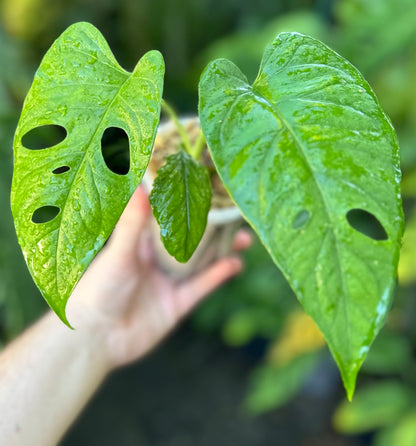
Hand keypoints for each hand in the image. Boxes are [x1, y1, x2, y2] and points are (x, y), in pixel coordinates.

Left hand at [66, 186, 251, 370]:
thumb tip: (140, 186)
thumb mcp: (118, 253)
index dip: (188, 205)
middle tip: (235, 213)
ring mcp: (169, 282)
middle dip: (214, 228)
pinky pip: (202, 287)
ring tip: (244, 238)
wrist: (95, 338)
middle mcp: (158, 261)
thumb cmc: (98, 290)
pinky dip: (218, 275)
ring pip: (202, 262)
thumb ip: (132, 223)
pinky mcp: (178, 304)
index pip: (169, 219)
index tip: (208, 188)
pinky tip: (235, 263)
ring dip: (223, 250)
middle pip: (193, 240)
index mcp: (142, 244)